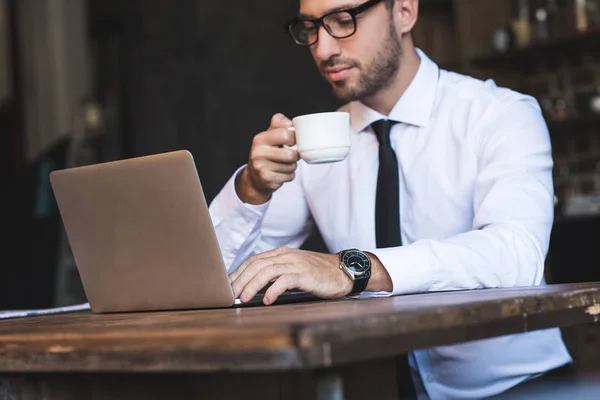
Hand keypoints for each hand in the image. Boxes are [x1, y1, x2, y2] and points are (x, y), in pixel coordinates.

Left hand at [229, 247, 352, 304]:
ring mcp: (296, 264)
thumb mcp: (294, 269)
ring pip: (266, 271)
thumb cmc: (319, 274)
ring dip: (252, 285)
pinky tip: (267, 300)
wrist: (343, 271)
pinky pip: (284, 280)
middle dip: (240, 280)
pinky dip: (273, 290)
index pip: (254, 260)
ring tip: (243, 298)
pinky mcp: (305, 274)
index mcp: (282, 253)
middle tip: (230, 294)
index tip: (228, 285)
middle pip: (256, 265)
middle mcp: (286, 255)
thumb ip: (277, 273)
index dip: (238, 272)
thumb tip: (256, 285)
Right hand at [235, 113, 299, 204]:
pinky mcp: (267, 179)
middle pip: (291, 154)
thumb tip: (291, 124)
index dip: (294, 138)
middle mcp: (258, 153)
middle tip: (290, 155)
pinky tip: (281, 173)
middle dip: (295, 156)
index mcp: (260, 139)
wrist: (254, 177)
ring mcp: (261, 167)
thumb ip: (280, 125)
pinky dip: (289, 175)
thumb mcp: (269, 135)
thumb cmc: (266, 153)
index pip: (286, 135)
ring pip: (292, 166)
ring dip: (292, 166)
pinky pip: (289, 176)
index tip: (292, 141)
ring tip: (284, 164)